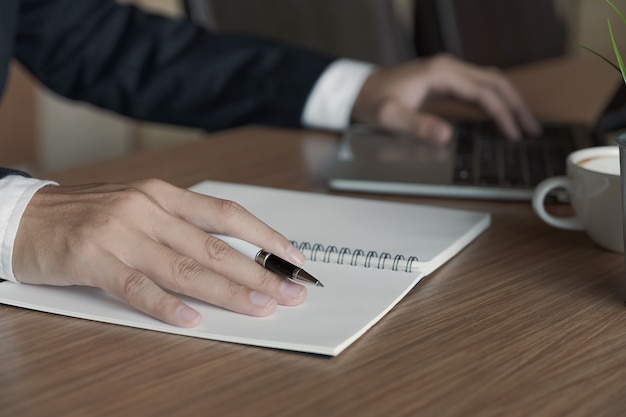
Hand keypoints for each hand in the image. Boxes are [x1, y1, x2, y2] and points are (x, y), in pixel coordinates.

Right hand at [12, 179, 307, 326]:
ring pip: (184, 267)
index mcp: (163, 194)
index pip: (226, 215)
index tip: (293, 256)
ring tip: (259, 306)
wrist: (25, 216)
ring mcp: (120, 234)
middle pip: (214, 246)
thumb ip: (181, 226)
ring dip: (227, 291)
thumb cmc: (89, 214)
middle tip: (290, 291)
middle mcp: (147, 209)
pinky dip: (166, 306)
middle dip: (258, 271)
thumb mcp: (141, 206)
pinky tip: (191, 320)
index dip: (264, 236)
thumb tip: (232, 254)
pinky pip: (137, 287)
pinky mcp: (93, 259)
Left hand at [351, 53, 540, 142]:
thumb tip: (446, 136)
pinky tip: (502, 114)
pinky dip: (495, 99)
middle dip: (516, 105)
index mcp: (440, 73)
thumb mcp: (389, 117)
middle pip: (495, 81)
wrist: (359, 91)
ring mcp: (448, 71)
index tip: (514, 134)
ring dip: (510, 100)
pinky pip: (479, 86)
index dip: (502, 113)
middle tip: (532, 129)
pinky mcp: (446, 78)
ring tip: (525, 123)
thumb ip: (416, 126)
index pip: (483, 92)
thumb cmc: (373, 102)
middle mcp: (449, 67)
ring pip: (491, 81)